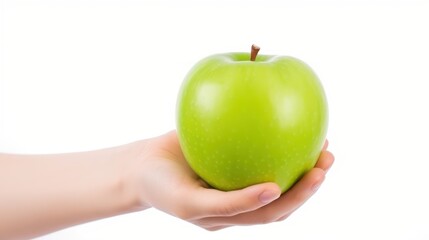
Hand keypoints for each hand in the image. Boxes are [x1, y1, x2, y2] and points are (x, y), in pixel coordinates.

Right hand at [129, 130, 333, 230]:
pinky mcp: (230, 155)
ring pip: (275, 170)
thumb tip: (273, 188)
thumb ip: (228, 205)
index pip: (274, 211)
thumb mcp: (190, 204)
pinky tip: (286, 118)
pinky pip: (256, 146)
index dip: (299, 197)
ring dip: (301, 160)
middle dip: (310, 179)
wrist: (141, 167)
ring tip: (321, 141)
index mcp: (236, 214)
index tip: (315, 174)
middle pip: (283, 193)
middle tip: (327, 157)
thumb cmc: (162, 188)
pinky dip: (275, 138)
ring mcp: (236, 176)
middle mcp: (241, 197)